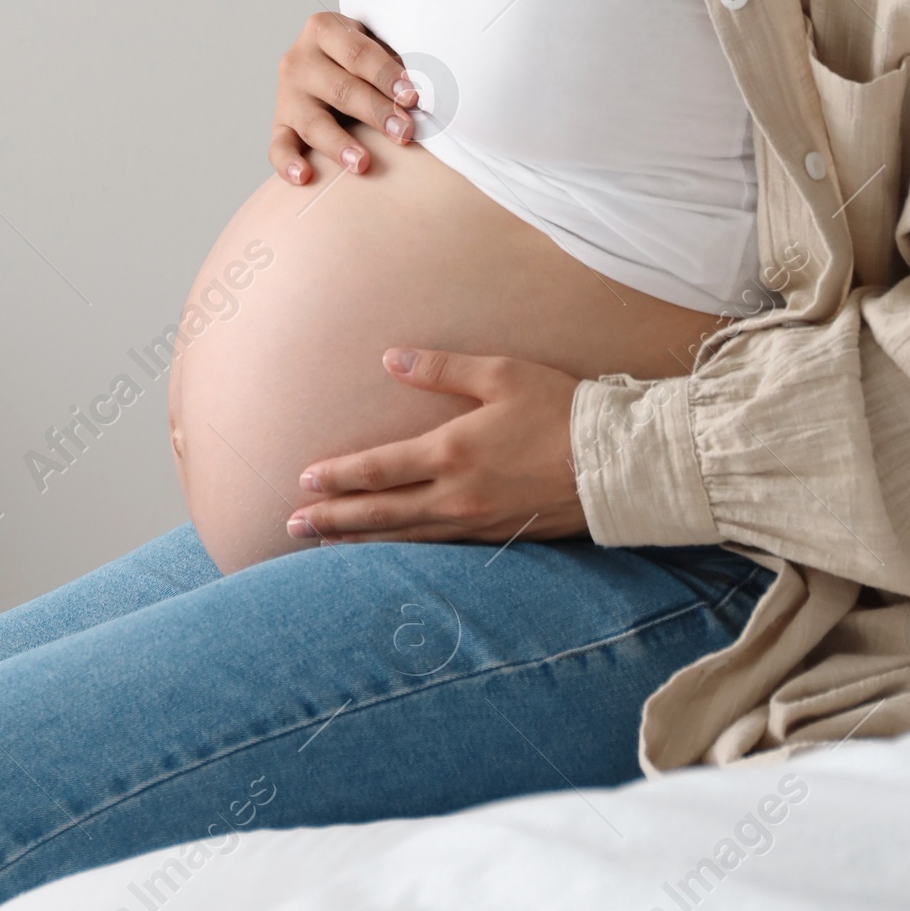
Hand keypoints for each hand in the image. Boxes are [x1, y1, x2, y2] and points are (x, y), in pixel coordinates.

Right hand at [271, 11, 418, 183]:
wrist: (326, 62)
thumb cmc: (363, 57)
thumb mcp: (376, 44)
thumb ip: (395, 61)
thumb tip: (426, 92)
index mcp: (323, 29)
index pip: (357, 53)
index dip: (386, 75)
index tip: (412, 97)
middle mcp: (299, 60)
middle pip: (339, 89)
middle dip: (375, 112)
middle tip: (404, 132)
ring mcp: (286, 95)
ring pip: (312, 122)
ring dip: (339, 143)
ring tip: (363, 163)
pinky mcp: (280, 125)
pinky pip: (278, 147)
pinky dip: (288, 164)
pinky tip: (305, 177)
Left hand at [285, 349, 587, 544]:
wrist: (617, 464)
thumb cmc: (560, 409)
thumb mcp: (500, 374)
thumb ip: (441, 368)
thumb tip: (391, 359)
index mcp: (452, 451)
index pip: (379, 468)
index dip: (338, 476)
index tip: (304, 480)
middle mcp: (457, 495)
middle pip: (381, 512)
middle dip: (333, 519)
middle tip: (292, 526)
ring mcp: (476, 522)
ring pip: (404, 537)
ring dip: (360, 540)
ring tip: (323, 545)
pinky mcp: (495, 536)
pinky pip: (436, 548)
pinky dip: (402, 550)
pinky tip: (387, 551)